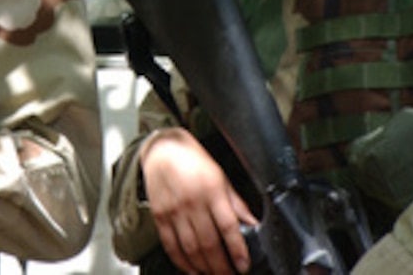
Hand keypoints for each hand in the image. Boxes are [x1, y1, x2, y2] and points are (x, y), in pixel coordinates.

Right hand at [140, 127, 257, 274]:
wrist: (162, 149)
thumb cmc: (194, 161)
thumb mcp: (221, 177)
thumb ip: (236, 204)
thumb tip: (253, 225)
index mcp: (212, 190)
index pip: (228, 226)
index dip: (237, 250)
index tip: (243, 266)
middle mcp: (192, 201)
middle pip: (209, 243)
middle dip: (221, 266)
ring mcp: (174, 210)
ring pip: (190, 249)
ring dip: (204, 268)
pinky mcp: (160, 216)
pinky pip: (171, 246)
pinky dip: (182, 263)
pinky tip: (192, 270)